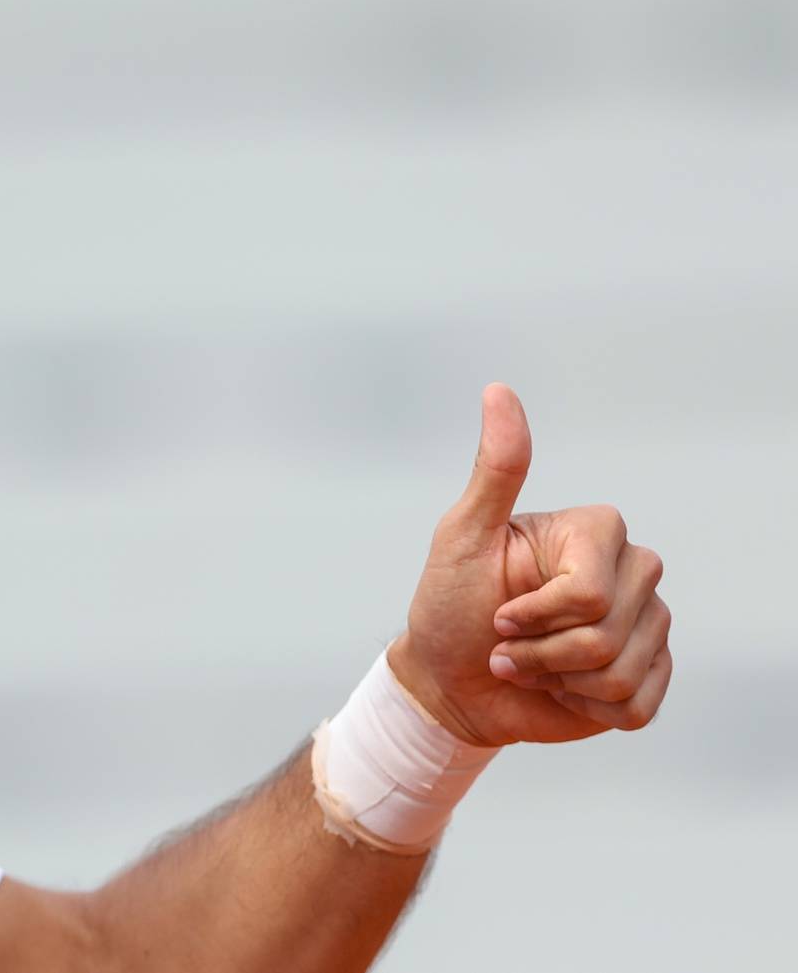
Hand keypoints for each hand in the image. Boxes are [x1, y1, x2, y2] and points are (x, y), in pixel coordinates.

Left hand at [387, 384, 673, 747]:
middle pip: (608, 632)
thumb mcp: (462, 536)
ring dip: (559, 681)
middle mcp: (633, 571)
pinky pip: (638, 705)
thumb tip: (498, 390)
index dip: (535, 615)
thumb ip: (495, 470)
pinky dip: (586, 708)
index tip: (498, 611)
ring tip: (530, 665)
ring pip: (623, 673)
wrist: (451, 683)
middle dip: (543, 651)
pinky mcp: (650, 674)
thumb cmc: (449, 605)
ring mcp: (647, 624)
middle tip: (509, 642)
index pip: (589, 591)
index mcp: (595, 532)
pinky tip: (560, 689)